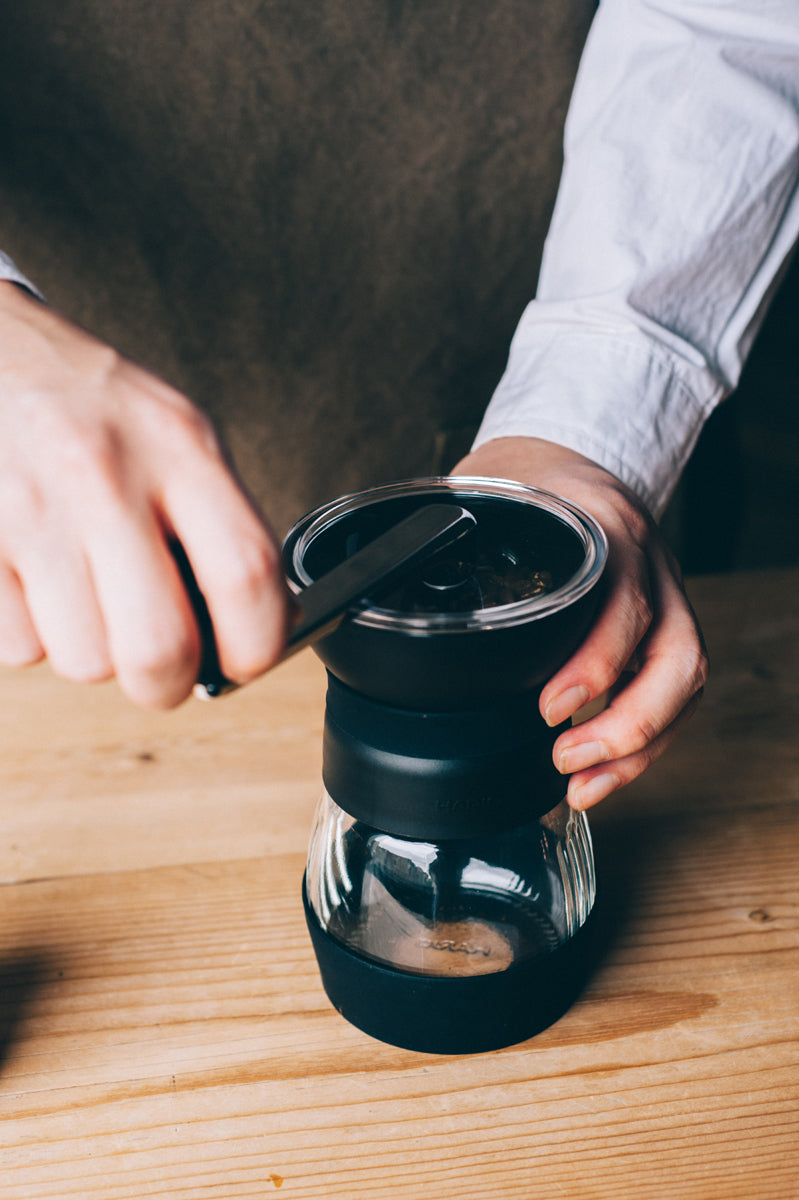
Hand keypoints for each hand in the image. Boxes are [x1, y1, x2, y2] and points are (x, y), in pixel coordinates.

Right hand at [0, 282, 289, 707]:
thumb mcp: (174, 432)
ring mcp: (29, 510)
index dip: (258, 644)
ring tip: (85, 594)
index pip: (246, 574)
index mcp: (178, 446)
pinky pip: (19, 649)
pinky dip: (33, 634)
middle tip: (162, 670)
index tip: (246, 661)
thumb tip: (253, 626)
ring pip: (85, 662)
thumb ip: (216, 521)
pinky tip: (36, 579)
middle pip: (160, 647)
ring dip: (92, 651)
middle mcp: (104, 475)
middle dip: (166, 683)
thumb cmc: (87, 405)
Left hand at [453, 437, 708, 808]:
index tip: (547, 707)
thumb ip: (455, 542)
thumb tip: (377, 588)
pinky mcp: (666, 628)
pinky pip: (678, 694)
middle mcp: (650, 567)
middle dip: (627, 724)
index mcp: (606, 529)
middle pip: (676, 658)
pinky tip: (603, 769)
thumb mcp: (492, 498)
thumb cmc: (525, 485)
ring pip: (685, 683)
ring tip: (584, 785)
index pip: (624, 601)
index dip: (595, 662)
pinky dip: (646, 742)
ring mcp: (666, 598)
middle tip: (566, 758)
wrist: (566, 460)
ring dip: (639, 747)